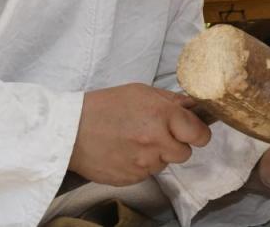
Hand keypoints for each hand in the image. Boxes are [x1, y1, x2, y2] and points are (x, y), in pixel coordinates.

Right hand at [68, 83, 211, 185]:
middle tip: (158, 134)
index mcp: (162, 116)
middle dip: (176, 144)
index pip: (200, 134)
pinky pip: (147, 174)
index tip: (192, 131)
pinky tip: (125, 151)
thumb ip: (171, 100)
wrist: (70, 130)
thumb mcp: (141, 92)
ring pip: (165, 163)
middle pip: (185, 153)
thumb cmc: (104, 106)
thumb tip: (193, 106)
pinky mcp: (131, 178)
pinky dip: (141, 165)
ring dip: (157, 154)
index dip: (198, 132)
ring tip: (135, 140)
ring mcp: (143, 163)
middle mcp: (156, 141)